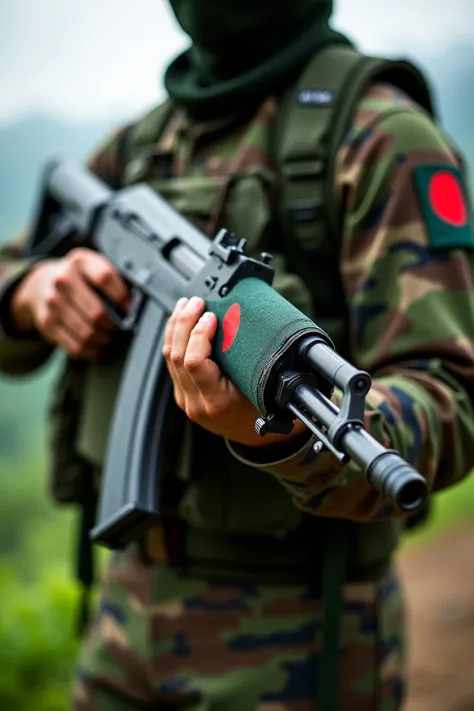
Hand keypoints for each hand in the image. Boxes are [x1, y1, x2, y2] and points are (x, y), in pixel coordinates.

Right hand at [11, 247, 128, 358]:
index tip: (129, 308)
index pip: (105, 278)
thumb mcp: (95, 268)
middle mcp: (63, 280)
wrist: (43, 283)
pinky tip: (97, 345)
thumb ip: (114, 281)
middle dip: (113, 324)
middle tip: (119, 326)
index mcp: (80, 262)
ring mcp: (52, 303)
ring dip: (103, 338)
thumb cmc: (80, 278)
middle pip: (97, 312)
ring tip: (108, 335)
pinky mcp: (47, 323)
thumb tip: (133, 305)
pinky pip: (75, 346)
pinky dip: (91, 350)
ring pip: (87, 333)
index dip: (122, 296)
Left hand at [162, 296, 307, 447]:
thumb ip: (247, 359)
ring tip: (185, 305)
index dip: (200, 335)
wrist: (253, 434)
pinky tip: (180, 321)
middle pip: (177, 355)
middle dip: (185, 323)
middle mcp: (196, 403)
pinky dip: (175, 337)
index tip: (212, 317)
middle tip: (196, 302)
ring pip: (169, 357)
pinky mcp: (181, 393)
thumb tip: (239, 321)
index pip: (195, 363)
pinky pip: (171, 362)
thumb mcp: (261, 385)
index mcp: (217, 402)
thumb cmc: (262, 409)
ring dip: (176, 326)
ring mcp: (185, 399)